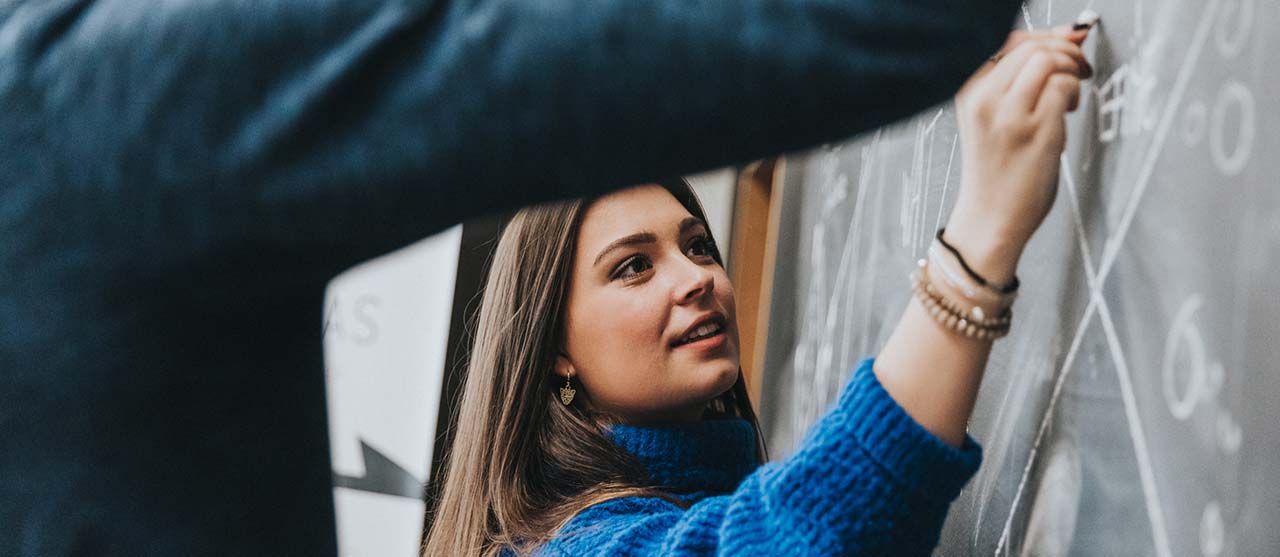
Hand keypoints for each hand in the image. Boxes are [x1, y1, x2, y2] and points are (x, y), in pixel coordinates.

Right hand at [945, 27, 1090, 283]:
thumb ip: (1021, 79)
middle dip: (1063, 51)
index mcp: (968, 91)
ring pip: (1049, 61)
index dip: (1043, 38)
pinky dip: (1072, 94)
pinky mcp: (1035, 132)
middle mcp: (983, 99)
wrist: (989, 220)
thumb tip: (1069, 36)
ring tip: (1068, 95)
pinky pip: (1063, 88)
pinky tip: (1066, 111)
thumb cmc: (996, 170)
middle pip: (1032, 46)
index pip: (1008, 40)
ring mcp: (1008, 116)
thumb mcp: (991, 117)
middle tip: (1076, 71)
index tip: (1062, 49)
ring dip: (1070, 70)